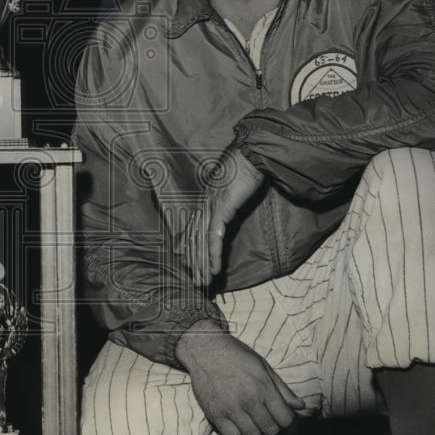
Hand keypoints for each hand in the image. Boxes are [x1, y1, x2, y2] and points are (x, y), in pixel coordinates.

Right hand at [176, 321, 305, 434]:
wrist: (205, 349)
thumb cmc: (236, 355)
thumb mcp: (263, 366)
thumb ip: (282, 388)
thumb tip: (300, 406)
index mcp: (264, 387)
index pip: (285, 419)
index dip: (292, 427)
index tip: (290, 428)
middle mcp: (249, 399)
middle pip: (271, 430)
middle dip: (274, 429)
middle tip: (270, 423)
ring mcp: (231, 408)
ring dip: (257, 434)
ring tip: (254, 426)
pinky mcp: (215, 414)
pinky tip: (239, 430)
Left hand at [183, 147, 263, 285]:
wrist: (251, 154)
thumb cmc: (244, 168)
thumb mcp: (232, 187)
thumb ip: (226, 199)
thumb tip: (227, 204)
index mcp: (205, 200)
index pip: (193, 227)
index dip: (188, 245)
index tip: (183, 260)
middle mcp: (204, 204)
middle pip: (195, 239)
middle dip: (195, 262)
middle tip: (195, 281)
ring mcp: (211, 207)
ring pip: (202, 241)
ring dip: (203, 264)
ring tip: (203, 281)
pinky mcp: (221, 209)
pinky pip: (214, 236)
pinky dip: (213, 253)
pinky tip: (214, 267)